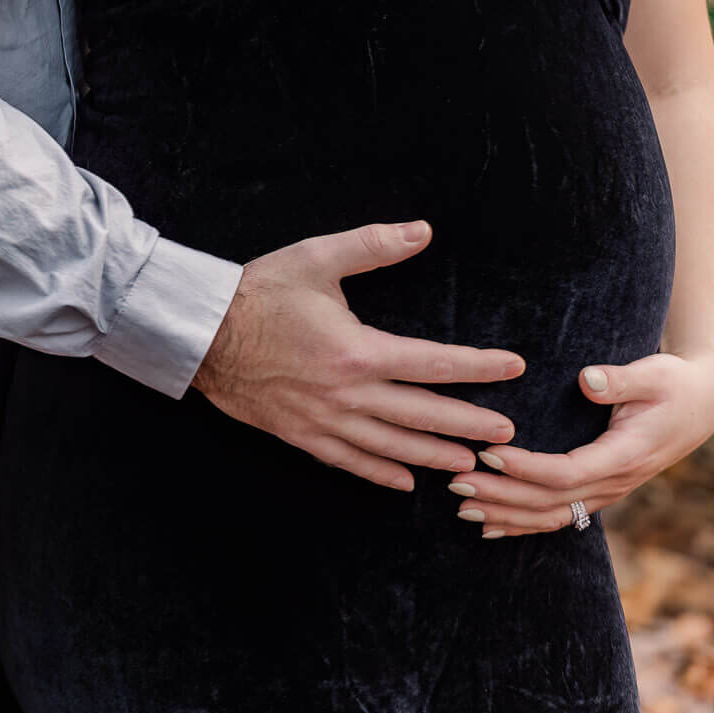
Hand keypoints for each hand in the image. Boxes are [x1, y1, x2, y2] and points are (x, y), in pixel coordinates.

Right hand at [193, 221, 526, 489]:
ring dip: (434, 455)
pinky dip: (381, 473)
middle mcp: (348, 394)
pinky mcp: (301, 435)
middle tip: (507, 435)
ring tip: (468, 463)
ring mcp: (325, 420)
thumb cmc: (261, 290)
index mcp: (358, 350)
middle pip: (423, 415)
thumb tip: (422, 230)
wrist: (202, 331)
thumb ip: (373, 245)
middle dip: (470, 424)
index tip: (512, 366)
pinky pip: (349, 462)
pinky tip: (405, 482)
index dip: (478, 366)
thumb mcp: (318, 257)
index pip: (434, 363)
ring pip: (392, 446)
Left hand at [443, 349, 713, 537]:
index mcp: (624, 456)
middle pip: (550, 502)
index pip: (566, 472)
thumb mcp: (654, 374)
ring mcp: (608, 492)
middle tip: (456, 481)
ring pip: (551, 516)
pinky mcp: (600, 491)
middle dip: (501, 495)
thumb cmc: (674, 384)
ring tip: (461, 506)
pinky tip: (489, 528)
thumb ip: (620, 379)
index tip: (488, 453)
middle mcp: (614, 483)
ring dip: (505, 513)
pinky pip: (559, 517)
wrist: (700, 406)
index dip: (525, 468)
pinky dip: (522, 525)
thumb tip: (588, 379)